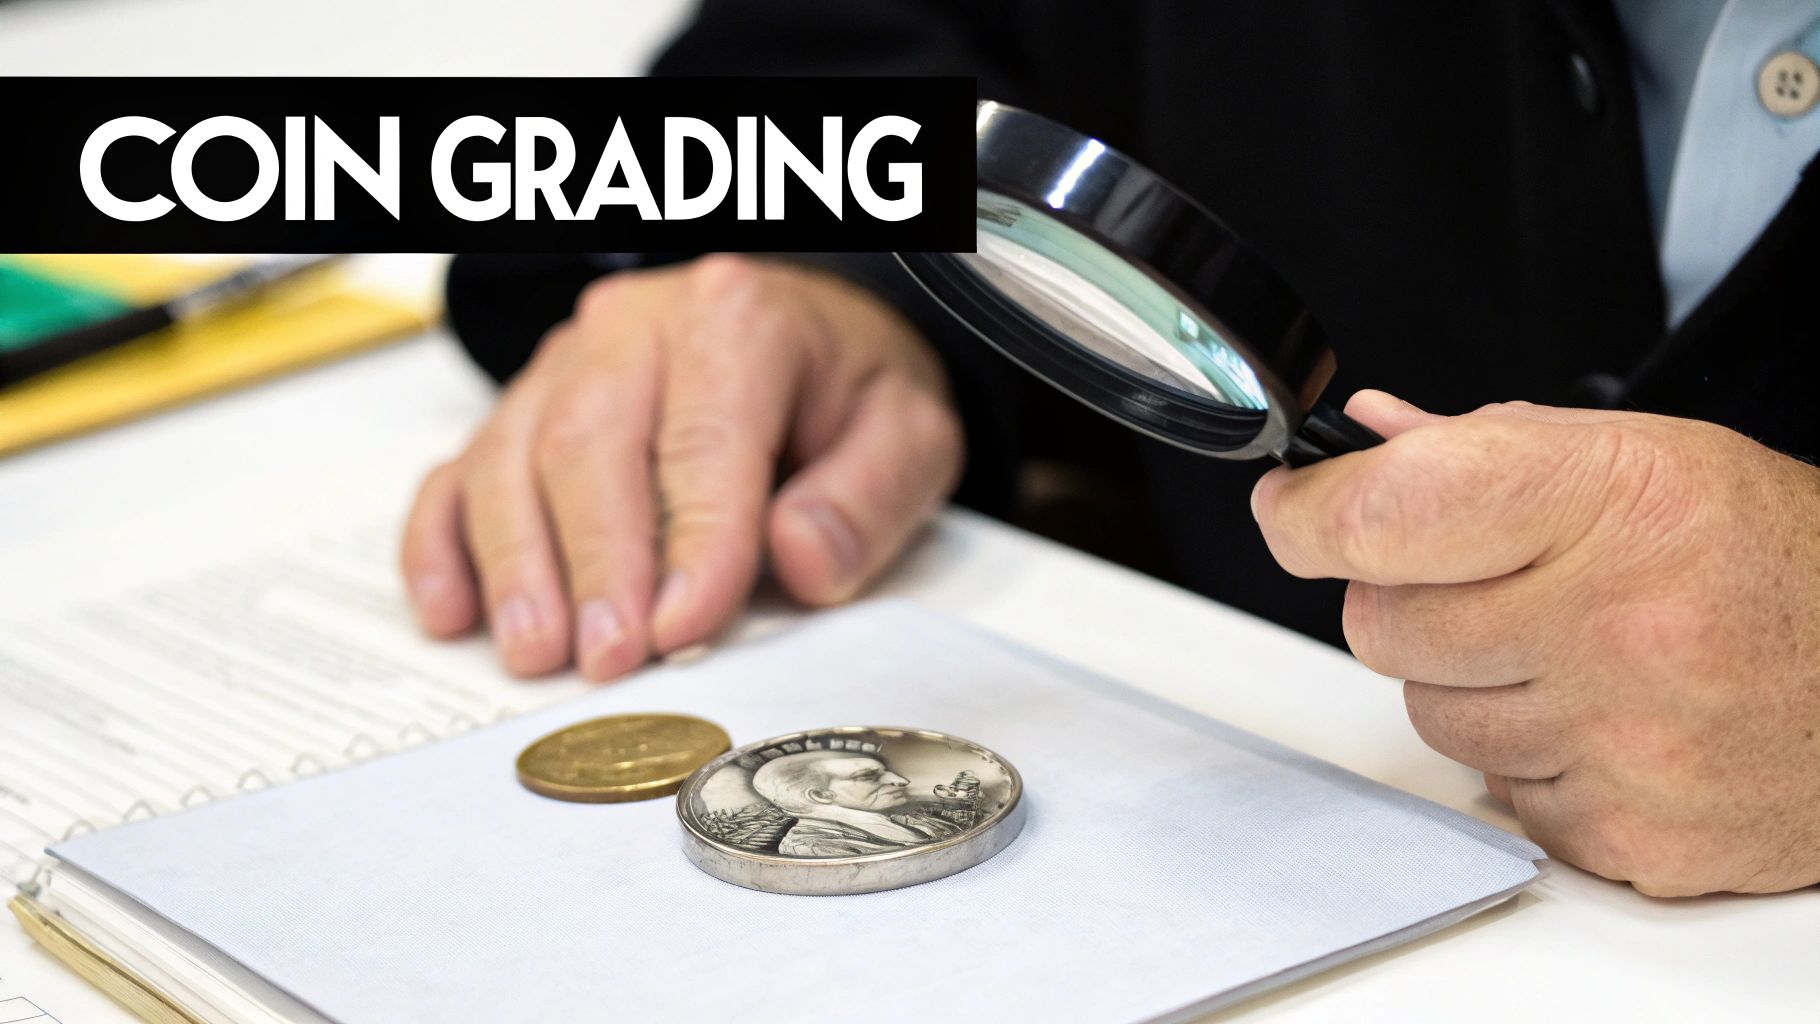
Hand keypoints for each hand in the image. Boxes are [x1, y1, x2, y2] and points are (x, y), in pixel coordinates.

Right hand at [401, 255, 960, 679]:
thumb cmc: (845, 390)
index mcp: (737, 322)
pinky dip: (444, 545)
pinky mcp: (525, 407)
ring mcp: (567, 365)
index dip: (693, 541)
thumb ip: (869, 496)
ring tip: (535, 653)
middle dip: (593, 563)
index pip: (703, 439)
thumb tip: (802, 556)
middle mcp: (636, 330)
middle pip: (586, 443)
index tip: (683, 626)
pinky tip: (453, 613)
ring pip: (508, 456)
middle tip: (605, 660)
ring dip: (515, 564)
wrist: (811, 335)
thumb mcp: (909, 433)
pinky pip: (459, 469)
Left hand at [1252, 390, 1819, 895]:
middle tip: (1482, 586)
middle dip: (1403, 601)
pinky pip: (1499, 794)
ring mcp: (1624, 741)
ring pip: (1428, 716)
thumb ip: (1482, 446)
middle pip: (1381, 626)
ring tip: (1565, 653)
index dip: (1309, 515)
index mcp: (1611, 504)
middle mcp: (1617, 625)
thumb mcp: (1636, 458)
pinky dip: (1529, 760)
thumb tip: (1363, 439)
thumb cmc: (1766, 555)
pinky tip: (1603, 720)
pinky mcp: (1631, 832)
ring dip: (1466, 685)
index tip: (1294, 510)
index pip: (1384, 515)